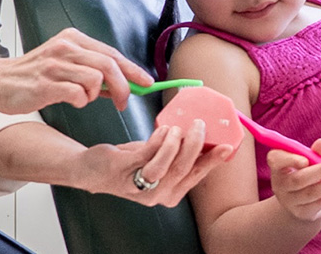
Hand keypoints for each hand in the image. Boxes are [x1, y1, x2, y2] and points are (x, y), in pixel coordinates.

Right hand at [0, 28, 153, 113]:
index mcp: (73, 39)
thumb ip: (92, 72)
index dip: (132, 70)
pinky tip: (72, 100)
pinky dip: (81, 101)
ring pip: (96, 79)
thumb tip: (123, 84)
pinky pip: (78, 94)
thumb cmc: (34, 76)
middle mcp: (65, 47)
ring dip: (96, 95)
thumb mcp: (65, 65)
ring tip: (83, 98)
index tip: (147, 83)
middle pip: (109, 65)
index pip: (112, 53)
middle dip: (123, 86)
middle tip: (123, 102)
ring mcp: (54, 64)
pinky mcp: (45, 83)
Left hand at [71, 119, 233, 205]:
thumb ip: (179, 152)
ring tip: (177, 127)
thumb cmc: (130, 162)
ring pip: (166, 167)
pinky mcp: (124, 172)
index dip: (213, 161)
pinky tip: (162, 130)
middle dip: (195, 145)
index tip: (227, 146)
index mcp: (171, 193)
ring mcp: (139, 186)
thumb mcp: (159, 159)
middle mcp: (157, 195)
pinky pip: (146, 156)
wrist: (93, 168)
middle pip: (183, 170)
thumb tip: (203, 132)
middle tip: (199, 124)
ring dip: (174, 144)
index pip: (196, 176)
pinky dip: (157, 141)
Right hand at [268, 139, 320, 221]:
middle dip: (320, 170)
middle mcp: (279, 185)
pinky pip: (320, 202)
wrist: (301, 200)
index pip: (275, 160)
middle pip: (298, 179)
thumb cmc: (304, 172)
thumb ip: (314, 152)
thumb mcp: (308, 161)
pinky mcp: (302, 212)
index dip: (289, 160)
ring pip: (312, 192)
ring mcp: (289, 201)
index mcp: (277, 166)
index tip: (305, 160)